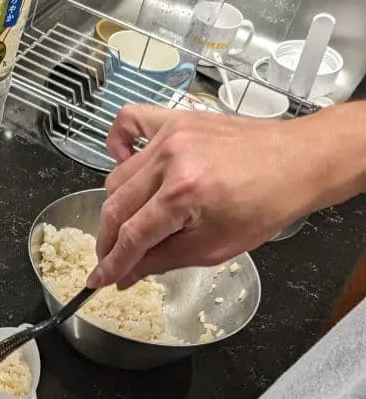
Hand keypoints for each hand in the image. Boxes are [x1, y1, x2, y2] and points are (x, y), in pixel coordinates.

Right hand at [91, 105, 301, 288]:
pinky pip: (130, 122)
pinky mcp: (176, 119)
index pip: (131, 237)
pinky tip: (121, 161)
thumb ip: (161, 260)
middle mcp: (171, 159)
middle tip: (112, 260)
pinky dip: (117, 143)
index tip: (98, 279)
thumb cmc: (267, 203)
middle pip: (116, 208)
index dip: (111, 264)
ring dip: (117, 206)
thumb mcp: (214, 247)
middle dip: (108, 241)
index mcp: (184, 194)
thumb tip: (126, 274)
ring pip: (118, 177)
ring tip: (132, 222)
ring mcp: (171, 134)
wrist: (299, 162)